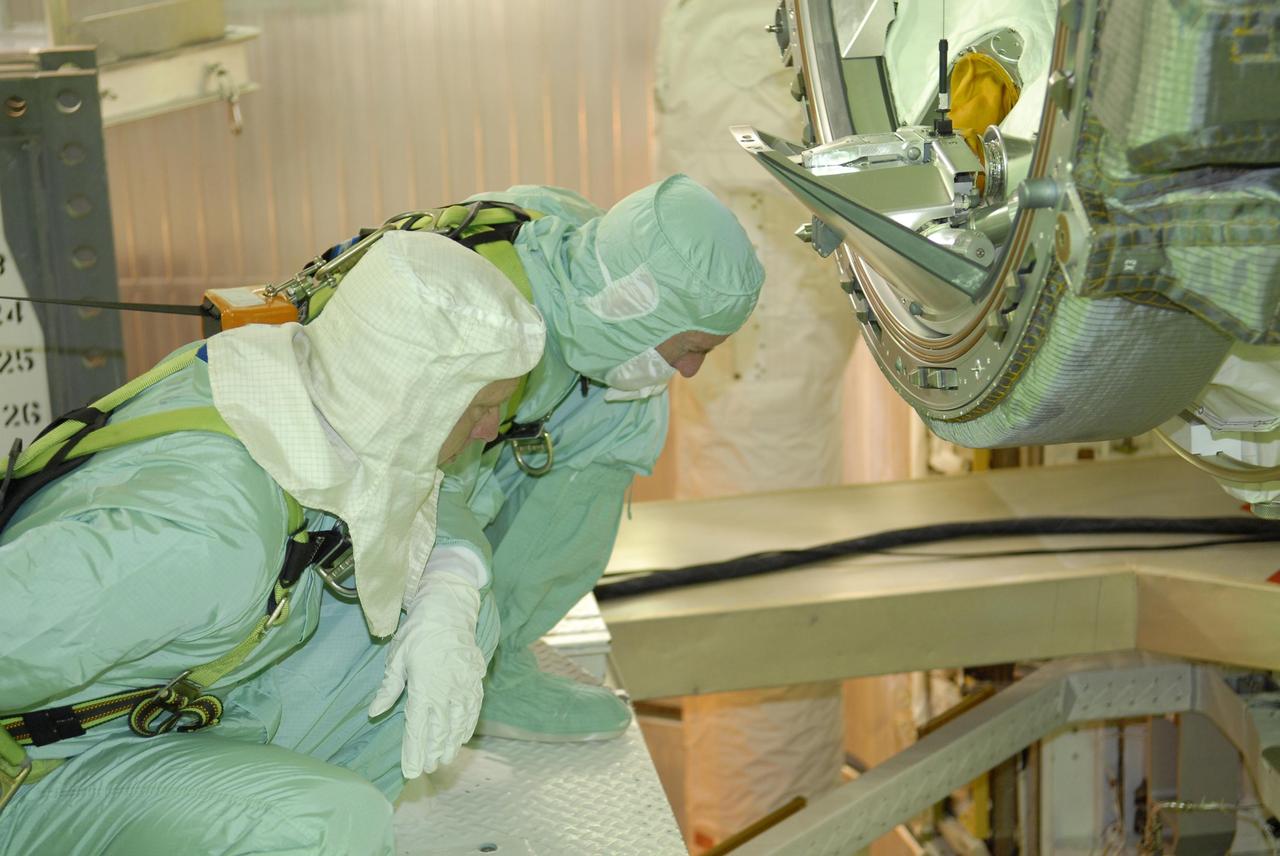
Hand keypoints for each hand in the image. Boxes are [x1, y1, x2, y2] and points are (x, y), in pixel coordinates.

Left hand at [368, 573, 485, 777]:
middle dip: (432, 753)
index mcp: (423, 688)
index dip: (413, 753)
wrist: (451, 610)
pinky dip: (467, 726)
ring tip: (444, 759)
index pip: (417, 729)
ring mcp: (464, 687)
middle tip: (427, 768)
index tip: (411, 771)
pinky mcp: (475, 681)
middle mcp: (446, 692)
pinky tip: (462, 737)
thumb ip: (389, 688)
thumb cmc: (419, 632)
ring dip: (450, 744)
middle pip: (439, 731)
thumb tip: (374, 711)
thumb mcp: (397, 657)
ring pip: (458, 724)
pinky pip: (473, 710)